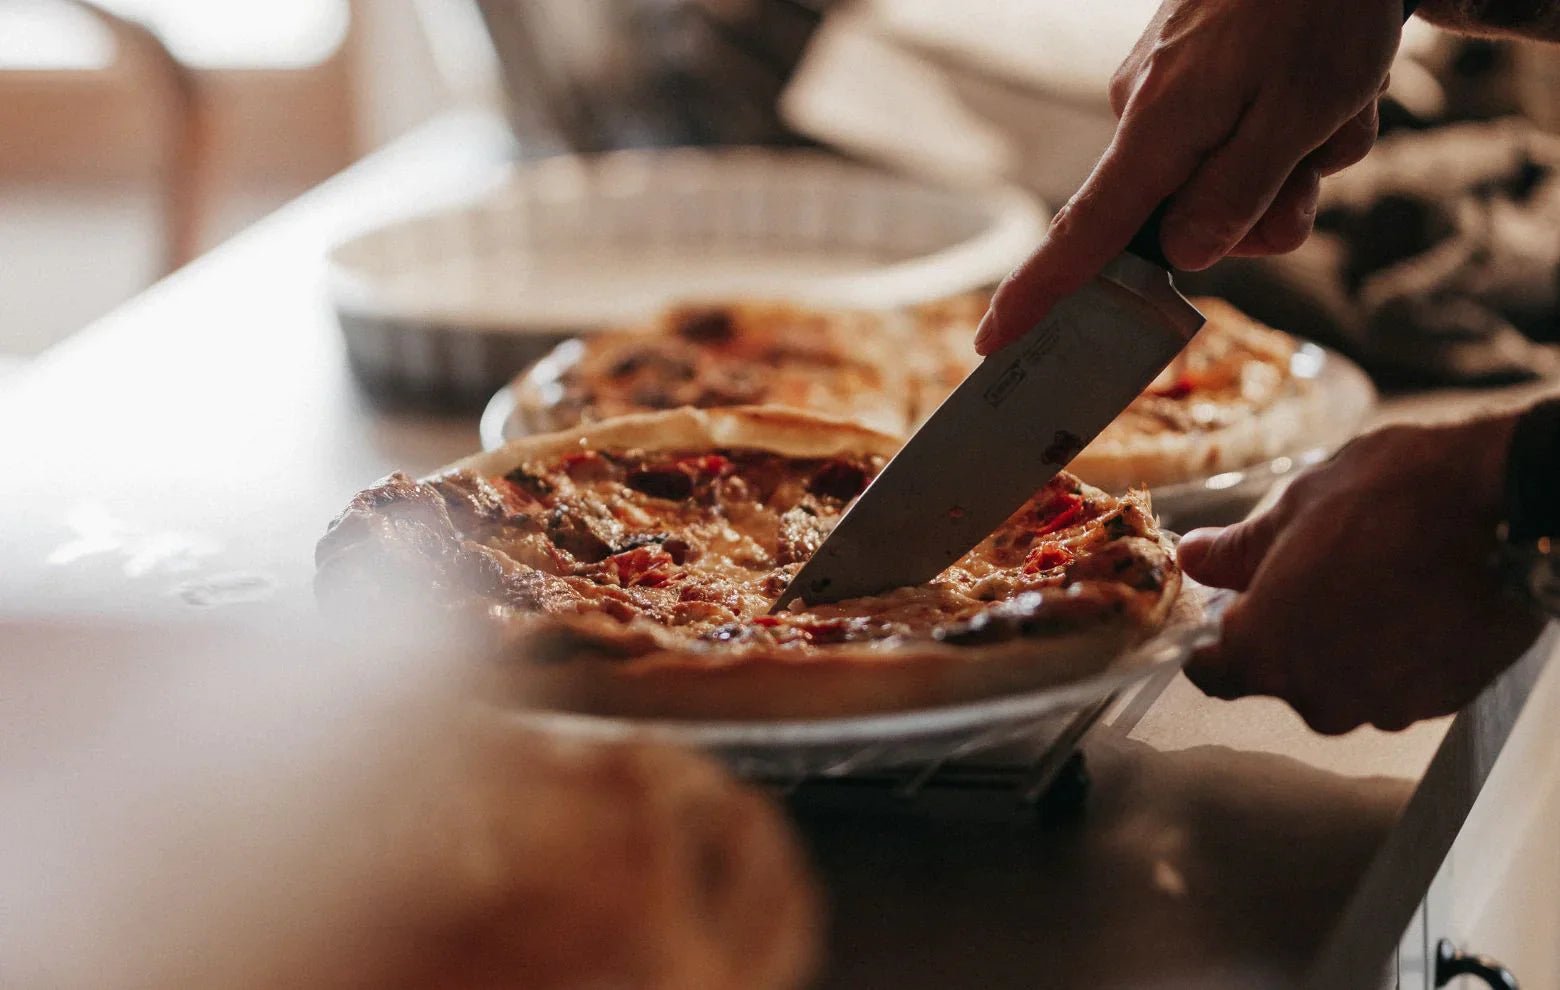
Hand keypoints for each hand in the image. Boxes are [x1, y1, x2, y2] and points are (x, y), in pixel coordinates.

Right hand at [975, 0, 1403, 353]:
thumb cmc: (1319, 9)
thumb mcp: (1301, 112)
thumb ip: (1238, 193)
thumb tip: (1184, 254)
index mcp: (1158, 130)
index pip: (1085, 232)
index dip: (1038, 292)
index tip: (992, 341)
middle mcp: (1144, 117)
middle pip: (1190, 221)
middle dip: (1269, 206)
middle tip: (1322, 155)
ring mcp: (1165, 96)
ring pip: (1229, 178)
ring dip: (1296, 160)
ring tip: (1333, 102)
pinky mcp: (1191, 80)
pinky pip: (1239, 137)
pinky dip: (1292, 126)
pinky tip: (1323, 83)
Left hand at [1178, 416, 1545, 733]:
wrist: (1514, 507)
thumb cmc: (1397, 498)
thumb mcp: (1295, 508)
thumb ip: (1236, 550)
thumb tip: (1195, 558)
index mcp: (1267, 651)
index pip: (1214, 673)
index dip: (1210, 644)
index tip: (1221, 616)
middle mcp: (1322, 695)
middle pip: (1280, 676)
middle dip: (1283, 635)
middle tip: (1304, 578)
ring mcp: (1387, 704)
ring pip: (1340, 682)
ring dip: (1340, 645)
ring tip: (1364, 582)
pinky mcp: (1443, 700)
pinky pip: (1396, 683)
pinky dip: (1392, 653)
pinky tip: (1407, 602)